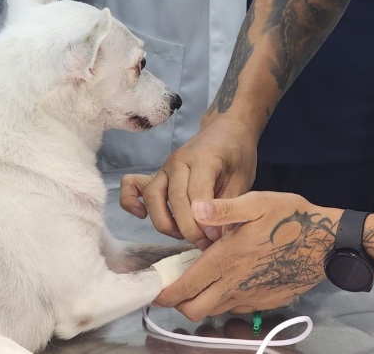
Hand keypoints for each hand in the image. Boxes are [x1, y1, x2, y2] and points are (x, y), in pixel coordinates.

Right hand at [120, 114, 257, 247]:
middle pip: (175, 198)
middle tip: (205, 243)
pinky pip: (132, 185)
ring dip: (165, 222)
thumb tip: (217, 236)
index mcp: (204, 158)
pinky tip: (142, 216)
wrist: (227, 131)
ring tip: (184, 236)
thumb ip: (229, 207)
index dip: (205, 220)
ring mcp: (164, 166)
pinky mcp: (156, 174)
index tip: (215, 237)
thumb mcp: (243, 179)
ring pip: (153, 196)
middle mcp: (179, 161)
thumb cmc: (237, 155)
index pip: (197, 193)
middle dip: (188, 228)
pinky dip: (130, 201)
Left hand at [155, 191, 338, 319]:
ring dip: (201, 300)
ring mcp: (251, 297)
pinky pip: (235, 307)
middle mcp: (235, 284)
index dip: (165, 292)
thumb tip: (195, 209)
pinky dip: (223, 299)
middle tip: (175, 285)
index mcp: (227, 260)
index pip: (186, 287)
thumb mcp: (256, 202)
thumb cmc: (291, 218)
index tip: (154, 289)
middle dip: (179, 302)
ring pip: (214, 310)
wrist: (327, 243)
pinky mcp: (265, 302)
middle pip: (194, 309)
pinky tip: (228, 278)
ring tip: (200, 279)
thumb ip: (223, 209)